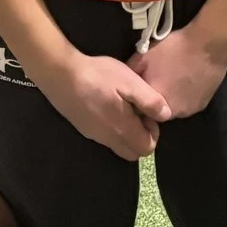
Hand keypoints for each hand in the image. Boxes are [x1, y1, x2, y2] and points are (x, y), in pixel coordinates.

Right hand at [40, 49, 173, 159]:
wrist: (60, 74)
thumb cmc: (98, 76)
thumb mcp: (130, 82)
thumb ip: (150, 101)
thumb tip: (166, 116)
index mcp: (122, 129)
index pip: (147, 149)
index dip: (154, 133)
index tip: (148, 113)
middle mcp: (108, 139)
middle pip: (133, 152)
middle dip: (142, 137)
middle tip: (138, 112)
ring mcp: (94, 136)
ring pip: (118, 146)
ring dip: (128, 133)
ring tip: (124, 106)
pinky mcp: (84, 129)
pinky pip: (105, 138)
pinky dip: (114, 129)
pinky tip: (109, 104)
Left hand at [128, 26, 226, 120]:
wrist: (208, 43)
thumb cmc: (174, 48)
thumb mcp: (145, 55)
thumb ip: (131, 71)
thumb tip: (123, 81)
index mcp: (153, 101)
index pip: (139, 109)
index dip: (139, 98)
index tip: (141, 87)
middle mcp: (170, 112)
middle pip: (157, 112)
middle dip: (154, 100)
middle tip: (159, 82)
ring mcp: (188, 111)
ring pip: (173, 109)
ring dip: (171, 99)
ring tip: (174, 81)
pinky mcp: (201, 106)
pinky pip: (187, 105)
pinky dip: (185, 97)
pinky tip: (187, 81)